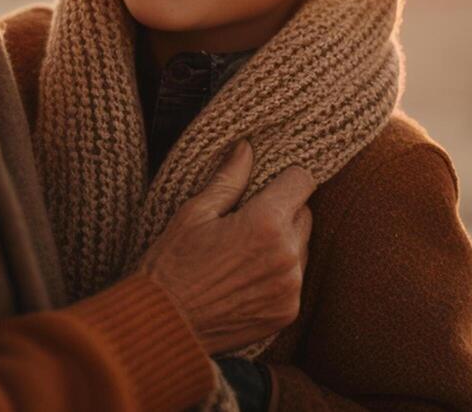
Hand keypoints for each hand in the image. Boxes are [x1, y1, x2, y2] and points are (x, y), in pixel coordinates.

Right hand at [138, 142, 314, 353]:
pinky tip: (246, 277)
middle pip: (305, 214)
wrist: (165, 324)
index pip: (303, 180)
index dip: (285, 177)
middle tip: (247, 219)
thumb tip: (246, 147)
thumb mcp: (194, 212)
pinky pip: (295, 279)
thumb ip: (228, 179)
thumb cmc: (172, 263)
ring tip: (243, 252)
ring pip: (302, 247)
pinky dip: (278, 274)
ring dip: (284, 243)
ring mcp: (291, 287)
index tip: (267, 184)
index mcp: (266, 223)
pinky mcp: (287, 312)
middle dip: (283, 210)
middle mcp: (287, 256)